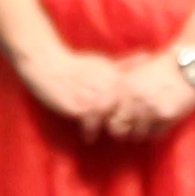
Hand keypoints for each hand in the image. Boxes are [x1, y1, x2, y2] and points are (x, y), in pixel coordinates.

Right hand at [16, 43, 131, 130]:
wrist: (46, 65)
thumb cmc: (76, 66)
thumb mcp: (102, 62)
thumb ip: (125, 64)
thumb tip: (148, 56)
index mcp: (114, 74)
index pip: (134, 98)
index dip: (137, 112)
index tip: (137, 122)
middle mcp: (107, 84)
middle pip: (126, 111)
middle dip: (127, 124)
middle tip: (127, 135)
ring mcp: (93, 96)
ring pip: (111, 118)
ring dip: (111, 129)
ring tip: (109, 136)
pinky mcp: (79, 106)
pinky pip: (91, 123)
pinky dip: (91, 132)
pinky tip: (89, 138)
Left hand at [95, 49, 194, 139]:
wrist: (190, 65)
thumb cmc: (162, 64)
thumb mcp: (136, 64)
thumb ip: (120, 73)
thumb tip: (104, 85)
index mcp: (123, 86)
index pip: (107, 116)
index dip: (112, 120)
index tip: (119, 119)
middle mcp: (134, 98)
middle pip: (119, 129)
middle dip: (124, 130)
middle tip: (132, 126)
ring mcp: (150, 108)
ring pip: (138, 134)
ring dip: (142, 132)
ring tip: (148, 124)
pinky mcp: (166, 116)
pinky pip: (156, 135)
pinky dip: (157, 132)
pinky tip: (160, 122)